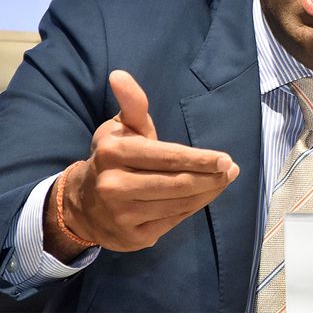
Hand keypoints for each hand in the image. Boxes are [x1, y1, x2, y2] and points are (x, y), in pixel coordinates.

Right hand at [45, 69, 238, 257]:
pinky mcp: (133, 238)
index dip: (199, 159)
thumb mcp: (121, 127)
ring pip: (179, 204)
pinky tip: (203, 196)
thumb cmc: (112, 157)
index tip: (225, 159)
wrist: (81, 205)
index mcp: (114, 152)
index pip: (166, 156)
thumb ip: (132, 104)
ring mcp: (123, 215)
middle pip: (178, 183)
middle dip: (210, 177)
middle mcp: (115, 185)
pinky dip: (193, 207)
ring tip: (223, 180)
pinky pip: (174, 221)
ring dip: (208, 192)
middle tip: (231, 170)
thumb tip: (119, 75)